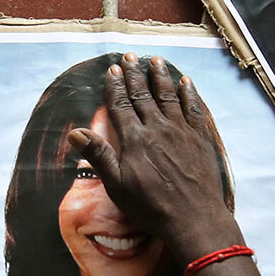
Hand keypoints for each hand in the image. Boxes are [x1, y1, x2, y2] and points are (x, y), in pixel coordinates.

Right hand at [67, 52, 241, 262]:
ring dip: (160, 77)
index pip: (121, 105)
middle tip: (129, 56)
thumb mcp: (117, 186)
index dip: (115, 86)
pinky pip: (193, 109)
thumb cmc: (151, 207)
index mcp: (135, 139)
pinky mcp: (200, 139)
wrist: (194, 219)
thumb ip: (99, 156)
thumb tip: (74, 133)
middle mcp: (157, 128)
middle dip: (134, 75)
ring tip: (155, 60)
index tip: (112, 69)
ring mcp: (181, 132)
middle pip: (143, 96)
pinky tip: (185, 82)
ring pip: (168, 97)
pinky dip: (188, 93)